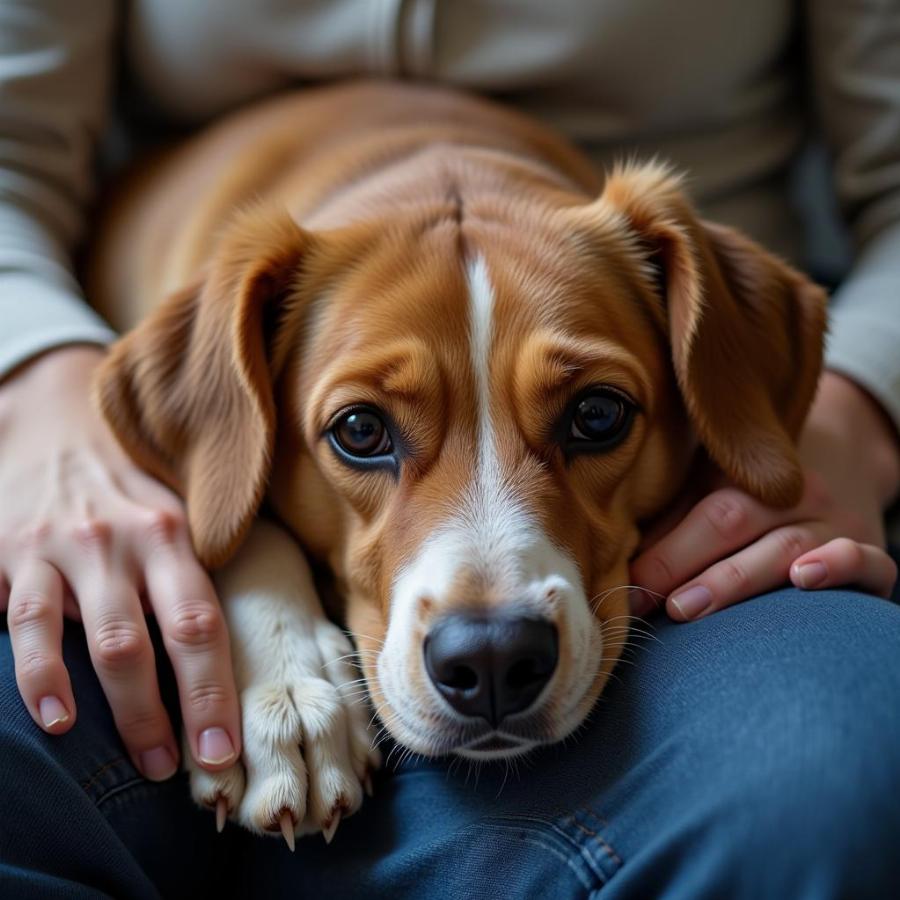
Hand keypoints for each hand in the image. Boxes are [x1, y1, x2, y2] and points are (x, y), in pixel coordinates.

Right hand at [0, 347, 241, 779]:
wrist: (54, 421)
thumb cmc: (126, 484)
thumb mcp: (172, 509)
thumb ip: (194, 566)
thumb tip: (241, 642)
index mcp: (173, 534)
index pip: (205, 620)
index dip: (218, 687)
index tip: (228, 744)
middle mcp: (127, 542)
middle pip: (163, 636)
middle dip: (181, 709)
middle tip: (195, 766)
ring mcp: (70, 549)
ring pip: (103, 639)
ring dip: (125, 708)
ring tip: (145, 760)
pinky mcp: (16, 554)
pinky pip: (26, 622)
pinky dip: (39, 677)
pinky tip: (55, 720)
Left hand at [631, 372, 899, 619]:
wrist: (843, 469)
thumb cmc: (747, 503)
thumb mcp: (707, 498)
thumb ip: (668, 525)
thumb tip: (611, 563)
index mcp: (745, 475)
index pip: (702, 509)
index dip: (663, 550)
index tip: (627, 587)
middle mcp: (792, 492)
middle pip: (734, 519)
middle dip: (682, 563)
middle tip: (648, 601)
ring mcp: (835, 520)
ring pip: (786, 544)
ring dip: (734, 578)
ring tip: (688, 607)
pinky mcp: (872, 550)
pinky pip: (867, 559)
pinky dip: (839, 565)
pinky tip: (805, 579)